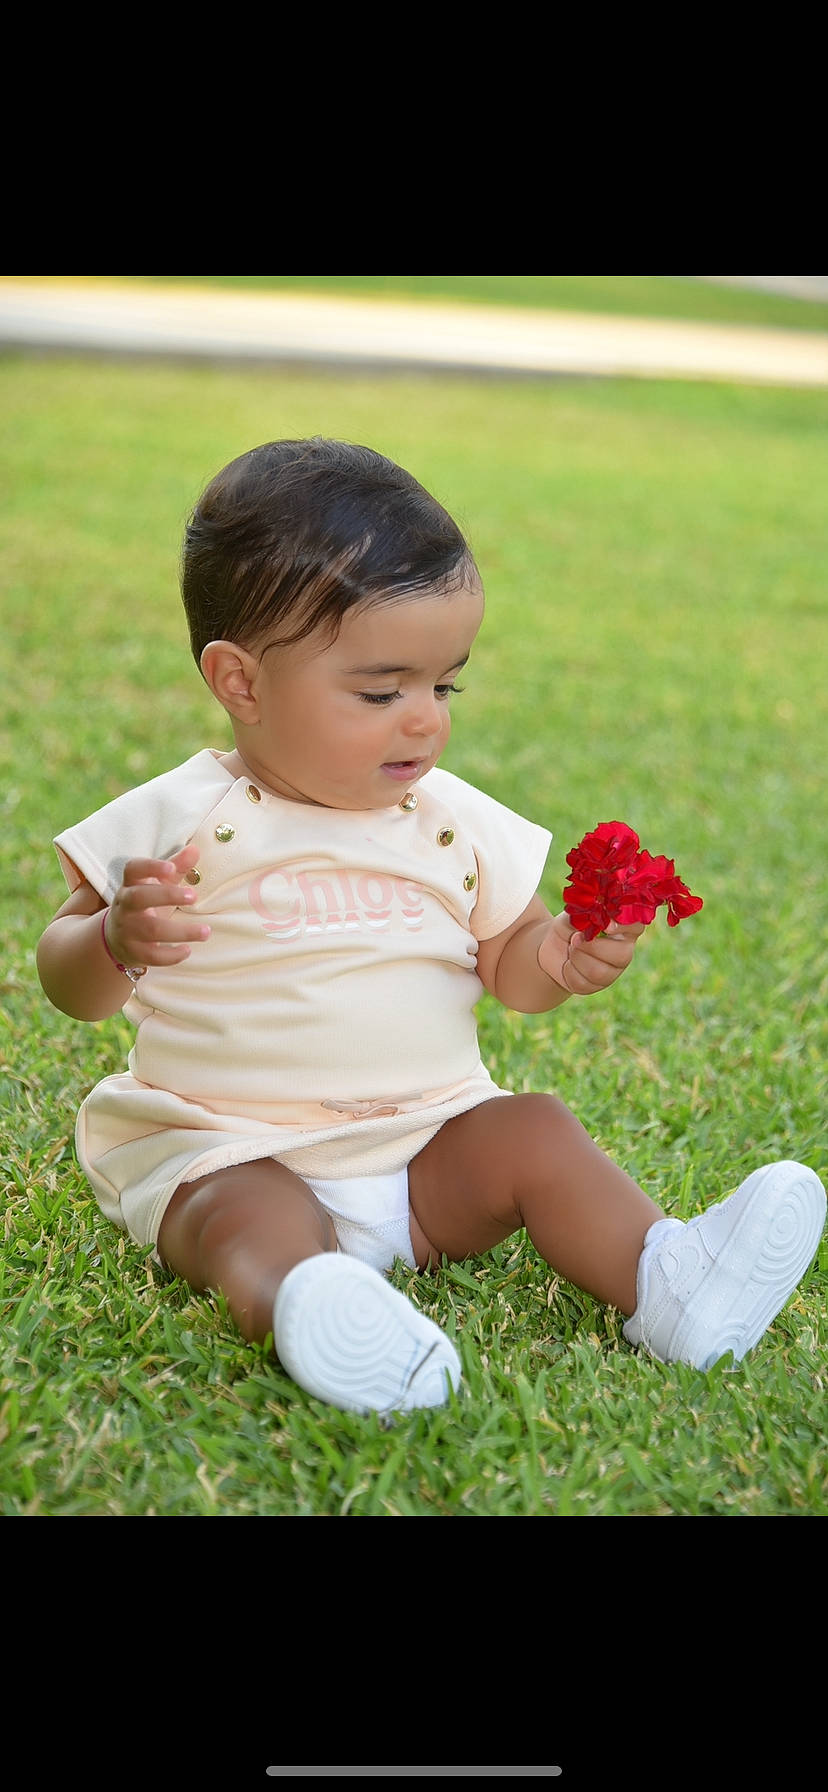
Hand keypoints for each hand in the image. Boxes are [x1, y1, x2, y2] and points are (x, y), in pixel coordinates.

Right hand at [104, 845, 208, 968]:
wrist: (117, 938)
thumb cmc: (146, 905)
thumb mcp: (158, 885)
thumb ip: (176, 868)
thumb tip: (195, 849)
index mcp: (131, 885)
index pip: (133, 870)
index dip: (150, 867)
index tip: (171, 868)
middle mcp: (125, 906)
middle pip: (139, 898)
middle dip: (166, 896)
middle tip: (194, 895)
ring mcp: (127, 930)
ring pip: (151, 930)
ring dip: (181, 931)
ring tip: (205, 931)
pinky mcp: (133, 952)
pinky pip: (151, 956)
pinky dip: (170, 956)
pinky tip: (187, 950)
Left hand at [538, 910, 644, 996]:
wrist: (551, 944)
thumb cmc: (570, 925)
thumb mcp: (575, 915)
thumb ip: (587, 914)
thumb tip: (595, 916)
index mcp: (623, 929)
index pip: (636, 927)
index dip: (624, 927)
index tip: (607, 926)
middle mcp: (623, 951)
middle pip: (622, 956)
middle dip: (593, 947)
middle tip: (575, 939)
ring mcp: (612, 972)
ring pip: (599, 973)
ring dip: (578, 958)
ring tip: (571, 948)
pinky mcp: (595, 986)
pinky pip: (584, 984)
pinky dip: (569, 971)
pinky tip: (567, 963)